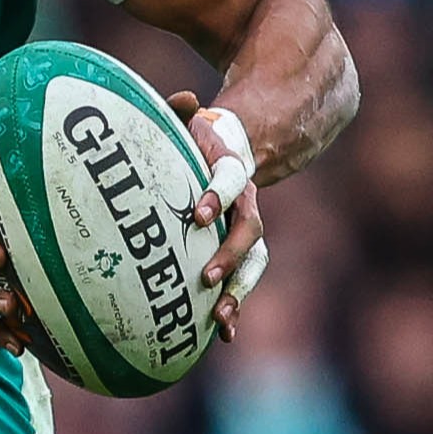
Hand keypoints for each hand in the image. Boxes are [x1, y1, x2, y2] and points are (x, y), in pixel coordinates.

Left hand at [167, 90, 266, 341]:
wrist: (238, 144)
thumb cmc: (196, 134)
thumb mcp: (188, 119)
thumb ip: (179, 109)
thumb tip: (186, 97)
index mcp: (230, 165)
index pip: (228, 179)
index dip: (217, 196)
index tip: (198, 215)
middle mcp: (246, 199)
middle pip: (250, 230)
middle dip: (230, 256)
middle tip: (205, 277)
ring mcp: (247, 225)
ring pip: (253, 261)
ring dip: (239, 289)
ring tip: (219, 318)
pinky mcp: (239, 247)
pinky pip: (243, 278)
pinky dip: (236, 304)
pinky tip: (223, 336)